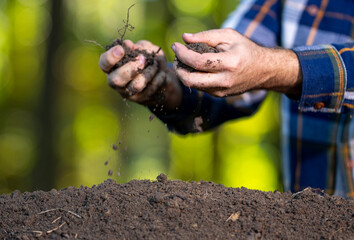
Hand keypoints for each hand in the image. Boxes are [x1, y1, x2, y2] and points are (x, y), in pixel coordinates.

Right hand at [99, 40, 181, 109]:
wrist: (163, 77)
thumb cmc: (150, 61)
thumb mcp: (147, 49)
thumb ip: (139, 46)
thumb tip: (128, 44)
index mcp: (113, 67)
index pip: (104, 64)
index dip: (110, 57)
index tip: (121, 49)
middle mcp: (117, 82)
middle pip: (116, 80)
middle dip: (131, 68)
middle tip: (143, 59)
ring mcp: (128, 92)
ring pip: (136, 86)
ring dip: (148, 73)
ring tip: (155, 65)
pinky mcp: (142, 99)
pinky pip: (150, 89)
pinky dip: (158, 78)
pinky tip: (162, 73)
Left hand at [172, 29, 301, 97]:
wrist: (263, 71)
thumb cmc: (245, 49)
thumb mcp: (229, 36)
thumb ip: (206, 35)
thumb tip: (185, 37)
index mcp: (229, 63)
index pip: (198, 62)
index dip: (183, 54)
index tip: (175, 45)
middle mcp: (225, 80)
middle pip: (191, 80)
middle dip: (178, 68)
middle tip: (176, 57)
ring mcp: (221, 91)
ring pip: (193, 85)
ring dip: (183, 73)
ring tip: (183, 61)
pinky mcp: (219, 95)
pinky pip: (200, 87)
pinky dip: (192, 77)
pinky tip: (193, 68)